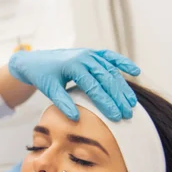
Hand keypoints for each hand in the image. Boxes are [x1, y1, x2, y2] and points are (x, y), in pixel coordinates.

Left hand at [8, 49, 140, 120]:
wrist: (36, 61)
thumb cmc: (43, 77)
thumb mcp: (49, 90)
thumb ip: (62, 103)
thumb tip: (76, 118)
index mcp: (74, 66)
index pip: (94, 87)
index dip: (106, 103)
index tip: (116, 117)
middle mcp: (84, 57)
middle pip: (107, 79)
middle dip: (118, 97)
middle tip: (128, 114)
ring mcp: (89, 54)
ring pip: (111, 70)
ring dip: (123, 86)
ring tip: (131, 102)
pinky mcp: (92, 53)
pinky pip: (110, 57)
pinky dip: (123, 63)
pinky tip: (135, 71)